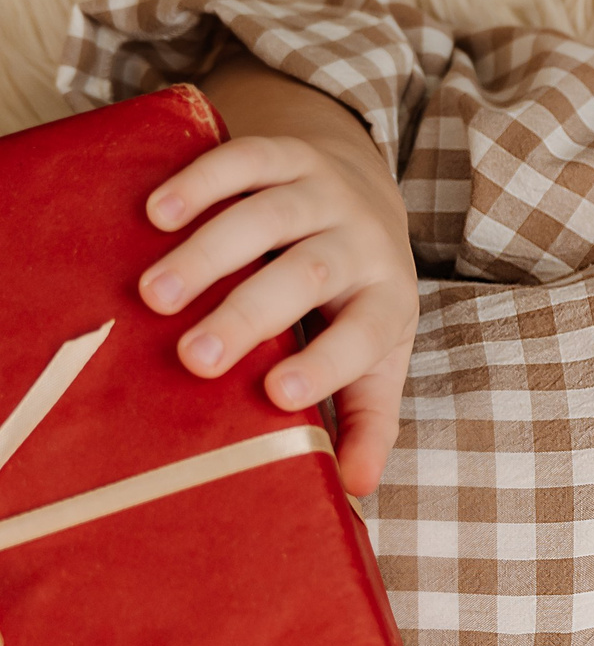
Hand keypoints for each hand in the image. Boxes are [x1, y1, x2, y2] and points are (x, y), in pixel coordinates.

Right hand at [137, 67, 416, 495]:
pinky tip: (158, 213)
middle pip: (311, 274)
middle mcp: (363, 242)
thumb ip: (367, 417)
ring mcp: (324, 193)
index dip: (329, 364)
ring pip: (272, 215)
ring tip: (154, 295)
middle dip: (252, 314)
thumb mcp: (377, 355)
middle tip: (196, 357)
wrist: (367, 191)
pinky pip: (248, 159)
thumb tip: (355, 490)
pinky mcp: (286, 155)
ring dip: (210, 253)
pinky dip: (203, 182)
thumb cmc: (358, 295)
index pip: (366, 333)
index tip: (278, 394)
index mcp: (387, 299)